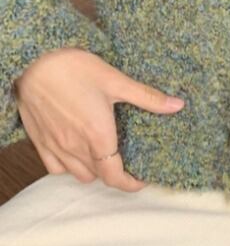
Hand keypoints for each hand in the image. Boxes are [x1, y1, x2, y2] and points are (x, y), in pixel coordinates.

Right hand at [13, 46, 185, 191]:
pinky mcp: (39, 141)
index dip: (130, 184)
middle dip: (115, 174)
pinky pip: (54, 167)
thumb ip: (147, 97)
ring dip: (93, 170)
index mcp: (97, 136)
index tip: (142, 180)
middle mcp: (75, 147)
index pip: (114, 176)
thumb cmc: (75, 68)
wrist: (35, 61)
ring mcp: (54, 146)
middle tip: (127, 160)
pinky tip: (77, 150)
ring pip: (76, 174)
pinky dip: (68, 166)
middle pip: (97, 176)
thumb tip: (178, 105)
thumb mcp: (116, 81)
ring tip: (105, 155)